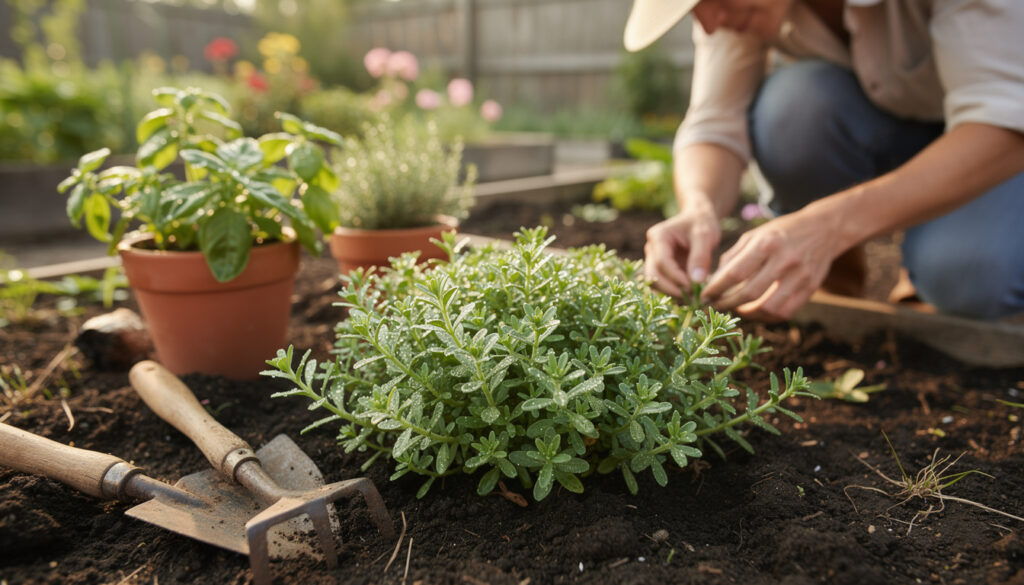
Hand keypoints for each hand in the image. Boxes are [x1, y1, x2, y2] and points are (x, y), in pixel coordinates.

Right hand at [644, 211, 720, 297]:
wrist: (698, 219)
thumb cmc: (701, 224)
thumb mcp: (705, 236)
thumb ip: (700, 257)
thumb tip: (696, 282)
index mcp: (658, 237)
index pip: (661, 262)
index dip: (675, 277)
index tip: (693, 287)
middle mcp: (651, 249)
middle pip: (653, 275)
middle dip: (670, 289)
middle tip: (691, 297)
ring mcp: (654, 260)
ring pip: (655, 283)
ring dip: (671, 293)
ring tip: (692, 297)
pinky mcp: (661, 269)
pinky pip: (663, 284)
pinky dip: (674, 292)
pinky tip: (690, 295)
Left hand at [700, 210, 841, 320]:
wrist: (824, 228)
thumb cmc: (781, 231)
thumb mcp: (755, 234)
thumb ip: (733, 256)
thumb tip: (713, 280)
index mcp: (767, 243)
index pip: (735, 273)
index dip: (716, 288)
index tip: (704, 296)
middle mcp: (784, 260)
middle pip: (749, 293)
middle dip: (728, 303)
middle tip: (716, 306)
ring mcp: (800, 276)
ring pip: (768, 307)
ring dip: (747, 314)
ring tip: (735, 310)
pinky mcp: (810, 288)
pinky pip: (786, 312)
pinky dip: (767, 317)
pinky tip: (756, 312)